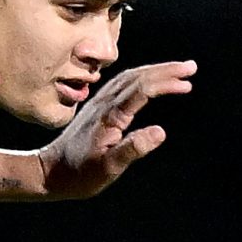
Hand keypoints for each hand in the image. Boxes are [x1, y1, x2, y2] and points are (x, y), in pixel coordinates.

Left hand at [38, 61, 197, 199]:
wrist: (49, 172)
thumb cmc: (79, 174)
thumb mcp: (108, 168)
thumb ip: (133, 149)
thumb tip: (160, 132)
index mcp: (110, 116)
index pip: (142, 89)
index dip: (165, 83)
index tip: (187, 82)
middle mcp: (104, 103)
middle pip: (138, 76)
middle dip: (166, 70)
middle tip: (191, 67)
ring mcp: (100, 103)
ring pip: (131, 77)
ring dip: (156, 71)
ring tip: (179, 72)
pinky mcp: (98, 107)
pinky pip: (124, 84)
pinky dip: (143, 78)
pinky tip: (151, 81)